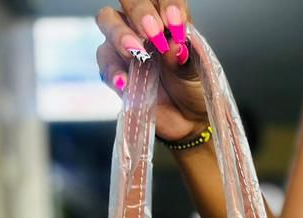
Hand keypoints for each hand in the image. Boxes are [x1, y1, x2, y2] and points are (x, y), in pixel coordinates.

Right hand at [96, 3, 205, 141]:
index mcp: (167, 17)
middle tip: (153, 32)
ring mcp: (124, 43)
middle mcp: (142, 24)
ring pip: (107, 20)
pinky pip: (105, 61)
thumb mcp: (197, 74)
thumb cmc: (193, 89)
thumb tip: (175, 46)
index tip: (176, 23)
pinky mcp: (113, 67)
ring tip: (137, 52)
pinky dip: (113, 70)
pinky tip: (125, 82)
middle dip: (139, 11)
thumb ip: (185, 59)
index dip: (168, 4)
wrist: (188, 121)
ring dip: (120, 33)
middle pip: (129, 0)